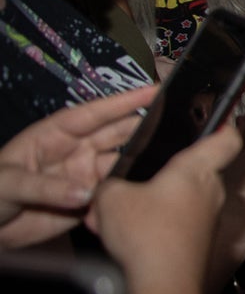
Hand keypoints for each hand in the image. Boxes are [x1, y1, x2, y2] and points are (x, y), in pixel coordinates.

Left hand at [0, 85, 153, 235]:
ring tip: (168, 161)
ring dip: (141, 163)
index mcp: (55, 134)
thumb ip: (45, 187)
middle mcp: (77, 151)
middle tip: (178, 124)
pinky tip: (145, 193)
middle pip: (117, 134)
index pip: (95, 114)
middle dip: (145, 127)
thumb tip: (86, 193)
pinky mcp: (90, 201)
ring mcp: (85, 175)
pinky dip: (129, 195)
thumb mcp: (8, 183)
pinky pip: (116, 195)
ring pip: (123, 164)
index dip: (124, 102)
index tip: (154, 91)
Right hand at [91, 124, 241, 292]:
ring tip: (118, 218)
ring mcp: (209, 218)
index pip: (227, 138)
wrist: (163, 286)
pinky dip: (154, 228)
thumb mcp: (110, 197)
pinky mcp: (201, 242)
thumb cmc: (146, 234)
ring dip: (151, 205)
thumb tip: (111, 187)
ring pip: (180, 201)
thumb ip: (111, 183)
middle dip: (160, 177)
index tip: (223, 119)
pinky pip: (177, 224)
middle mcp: (211, 191)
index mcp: (197, 169)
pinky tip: (127, 240)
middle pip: (192, 172)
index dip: (226, 126)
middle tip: (132, 185)